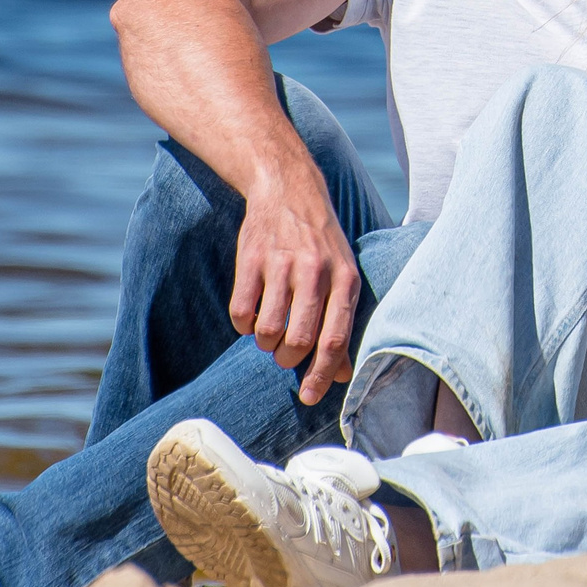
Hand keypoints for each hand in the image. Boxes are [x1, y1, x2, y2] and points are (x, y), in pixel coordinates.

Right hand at [228, 175, 360, 405]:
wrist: (289, 189)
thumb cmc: (320, 243)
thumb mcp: (342, 275)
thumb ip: (342, 323)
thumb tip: (343, 375)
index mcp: (345, 278)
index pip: (335, 338)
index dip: (322, 374)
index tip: (309, 397)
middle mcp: (315, 271)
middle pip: (300, 339)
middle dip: (288, 359)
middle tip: (284, 354)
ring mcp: (282, 264)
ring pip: (267, 331)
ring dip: (265, 343)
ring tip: (270, 332)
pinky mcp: (251, 258)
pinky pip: (241, 313)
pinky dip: (244, 325)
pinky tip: (252, 314)